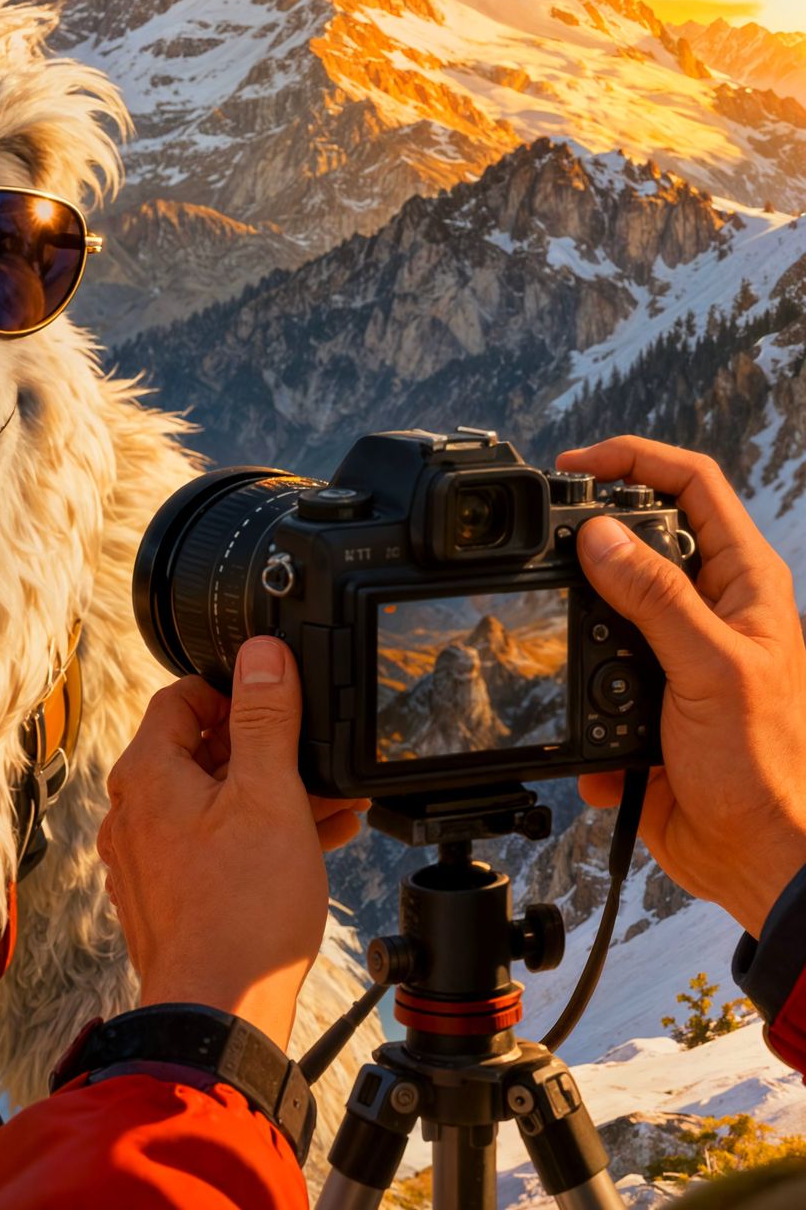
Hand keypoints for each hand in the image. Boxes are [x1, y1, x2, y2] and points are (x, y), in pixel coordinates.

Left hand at [97, 637, 367, 1047]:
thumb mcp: (269, 795)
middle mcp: (135, 812)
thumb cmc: (242, 910)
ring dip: (273, 795)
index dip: (233, 690)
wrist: (220, 1016)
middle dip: (267, 750)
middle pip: (201, 751)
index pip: (180, 698)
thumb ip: (265, 720)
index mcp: (147, 774)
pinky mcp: (169, 897)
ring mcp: (148, 858)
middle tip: (318, 755)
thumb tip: (262, 655)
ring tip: (336, 800)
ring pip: (214, 803)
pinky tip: (314, 842)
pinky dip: (258, 835)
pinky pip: (214, 846)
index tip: (277, 699)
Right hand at [560, 437, 805, 937]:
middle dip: (590, 549)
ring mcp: (674, 654)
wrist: (759, 859)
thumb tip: (599, 536)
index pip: (692, 485)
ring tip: (578, 663)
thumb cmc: (770, 768)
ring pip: (602, 610)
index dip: (635, 460)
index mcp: (743, 584)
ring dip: (579, 637)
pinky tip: (605, 740)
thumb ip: (654, 598)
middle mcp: (710, 610)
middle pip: (638, 540)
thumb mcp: (710, 669)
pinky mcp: (642, 701)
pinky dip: (582, 708)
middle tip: (548, 550)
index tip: (574, 465)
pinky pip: (589, 681)